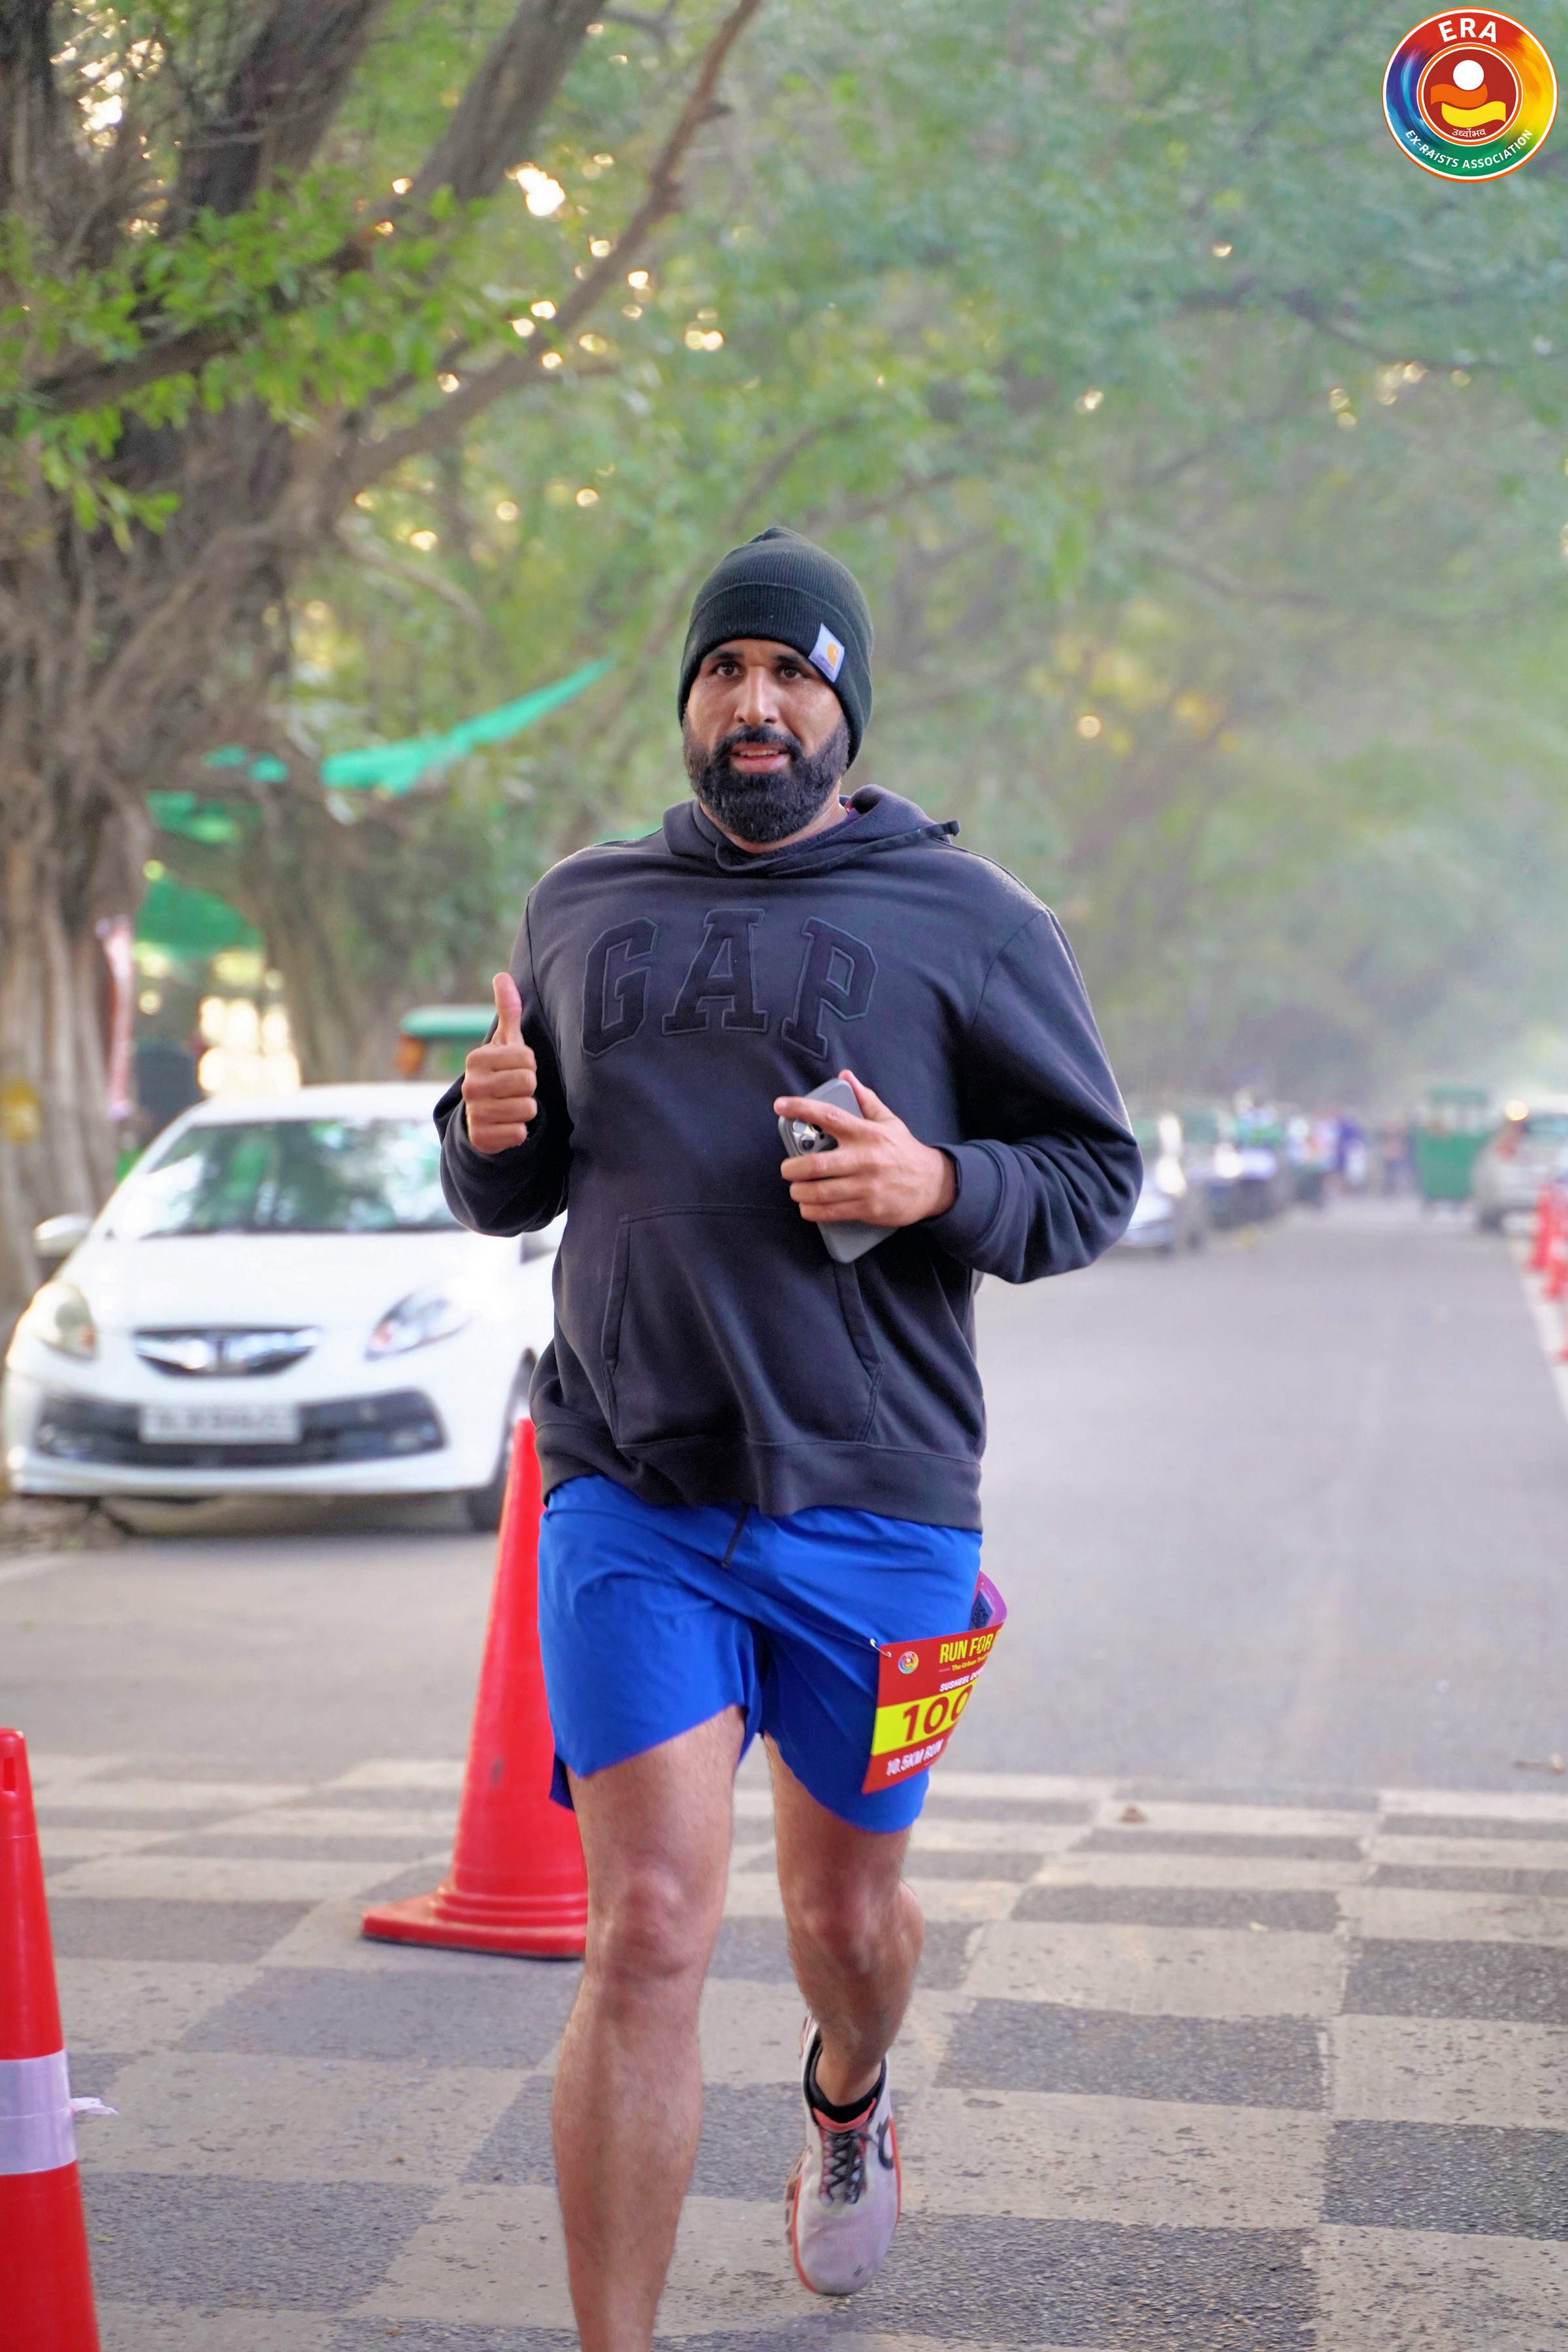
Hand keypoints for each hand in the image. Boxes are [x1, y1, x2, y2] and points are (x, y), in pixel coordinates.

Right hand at [461, 972, 537, 1154]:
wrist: (482, 1117)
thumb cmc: (501, 1072)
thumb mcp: (505, 1043)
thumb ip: (508, 1011)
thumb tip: (502, 975)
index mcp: (476, 1058)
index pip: (527, 1058)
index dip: (529, 1064)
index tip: (516, 1068)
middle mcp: (470, 1085)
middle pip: (528, 1082)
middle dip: (529, 1087)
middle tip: (516, 1089)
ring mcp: (474, 1113)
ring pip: (527, 1108)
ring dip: (526, 1109)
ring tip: (512, 1105)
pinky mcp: (481, 1138)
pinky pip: (520, 1133)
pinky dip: (520, 1131)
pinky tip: (507, 1125)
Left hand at [775, 1070, 956, 1229]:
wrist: (934, 1185)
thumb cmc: (905, 1151)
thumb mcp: (889, 1121)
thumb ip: (865, 1100)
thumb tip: (846, 1076)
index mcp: (867, 1133)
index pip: (829, 1115)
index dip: (801, 1109)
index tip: (781, 1105)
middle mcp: (865, 1158)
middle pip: (817, 1164)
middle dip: (793, 1168)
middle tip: (788, 1169)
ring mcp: (866, 1185)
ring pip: (820, 1191)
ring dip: (800, 1192)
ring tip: (797, 1189)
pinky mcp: (868, 1208)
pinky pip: (832, 1212)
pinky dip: (813, 1211)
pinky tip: (808, 1207)